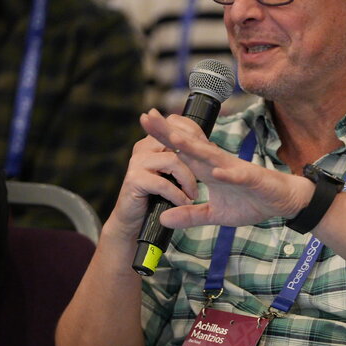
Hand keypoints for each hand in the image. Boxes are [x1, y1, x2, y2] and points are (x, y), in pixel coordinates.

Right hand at [102, 121, 201, 241]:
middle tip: (211, 172)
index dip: (194, 134)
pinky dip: (177, 195)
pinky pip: (163, 184)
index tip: (212, 149)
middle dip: (195, 156)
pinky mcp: (135, 179)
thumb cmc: (155, 197)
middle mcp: (143, 148)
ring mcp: (137, 162)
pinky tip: (184, 203)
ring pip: (172, 161)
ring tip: (194, 195)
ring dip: (188, 180)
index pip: (175, 124)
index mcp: (152, 142)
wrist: (133, 221)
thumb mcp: (172, 174)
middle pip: (175, 140)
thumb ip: (184, 158)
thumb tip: (211, 146)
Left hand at [138, 111, 311, 229]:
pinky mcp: (253, 178)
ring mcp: (235, 169)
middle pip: (190, 144)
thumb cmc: (250, 202)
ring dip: (194, 146)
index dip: (163, 137)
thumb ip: (189, 215)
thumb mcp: (215, 215)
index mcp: (208, 169)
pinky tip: (216, 171)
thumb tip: (163, 219)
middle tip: (147, 115)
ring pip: (211, 155)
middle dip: (169, 131)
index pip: (182, 150)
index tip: (143, 123)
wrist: (283, 202)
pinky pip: (239, 175)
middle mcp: (218, 163)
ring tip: (175, 136)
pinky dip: (228, 173)